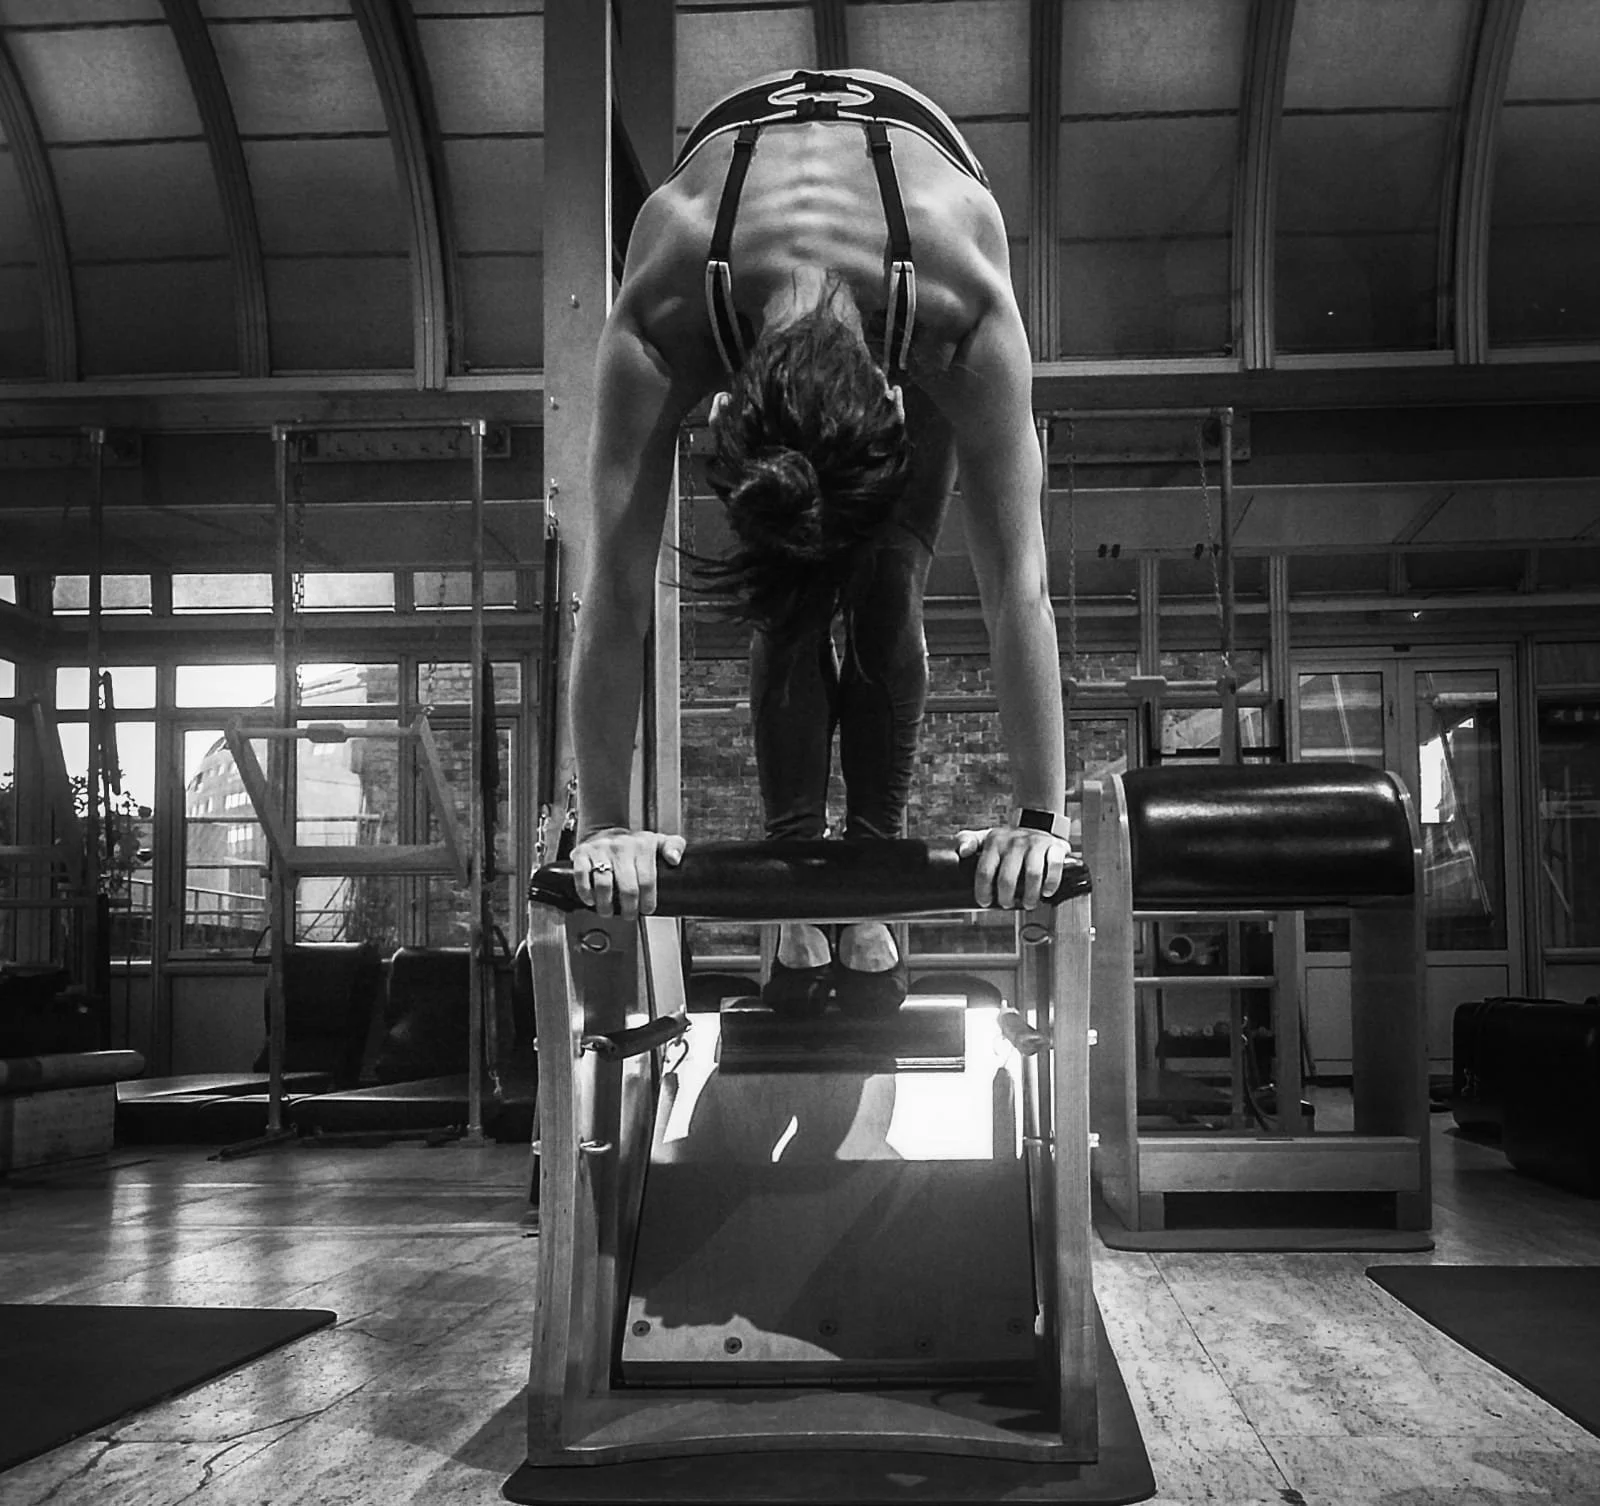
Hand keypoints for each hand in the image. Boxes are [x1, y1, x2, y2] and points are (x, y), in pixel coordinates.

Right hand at [571, 827, 685, 916]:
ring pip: (603, 884)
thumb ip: (674, 846)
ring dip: (606, 905)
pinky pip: (582, 875)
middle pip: (627, 887)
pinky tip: (590, 900)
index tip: (647, 909)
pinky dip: (584, 891)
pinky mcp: (582, 853)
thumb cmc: (634, 842)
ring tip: (609, 912)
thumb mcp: (659, 841)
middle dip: (629, 908)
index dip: (648, 900)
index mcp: (642, 845)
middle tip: (629, 915)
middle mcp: (621, 847)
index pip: (647, 880)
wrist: (606, 828)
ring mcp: (601, 850)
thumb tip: (674, 859)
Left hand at [955, 823, 1071, 908]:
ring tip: (1028, 904)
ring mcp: (1035, 843)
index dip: (983, 891)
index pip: (985, 871)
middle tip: (1007, 904)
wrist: (1038, 822)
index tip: (985, 902)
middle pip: (1007, 878)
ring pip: (1032, 874)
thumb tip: (962, 852)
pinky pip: (1054, 866)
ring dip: (1030, 895)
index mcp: (995, 841)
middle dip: (1006, 898)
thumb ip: (967, 841)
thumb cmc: (1008, 839)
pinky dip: (1051, 883)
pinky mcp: (1055, 846)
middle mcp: (1015, 842)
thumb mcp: (985, 837)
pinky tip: (1046, 892)